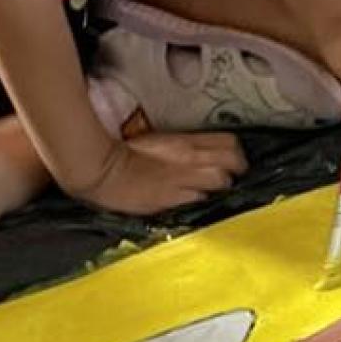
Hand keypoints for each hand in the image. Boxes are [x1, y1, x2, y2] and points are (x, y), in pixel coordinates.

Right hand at [82, 131, 244, 217]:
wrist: (103, 171)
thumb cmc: (124, 153)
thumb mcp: (158, 141)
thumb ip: (183, 146)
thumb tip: (200, 154)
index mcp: (185, 142)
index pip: (229, 141)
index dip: (235, 152)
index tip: (232, 159)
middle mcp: (190, 159)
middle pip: (234, 160)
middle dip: (237, 169)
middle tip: (230, 175)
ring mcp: (184, 180)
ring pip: (222, 181)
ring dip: (222, 186)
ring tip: (214, 189)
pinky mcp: (173, 199)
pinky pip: (199, 199)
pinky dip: (202, 199)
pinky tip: (194, 199)